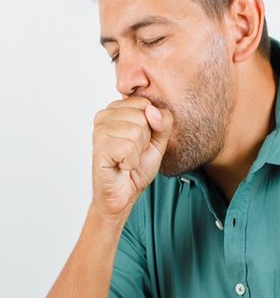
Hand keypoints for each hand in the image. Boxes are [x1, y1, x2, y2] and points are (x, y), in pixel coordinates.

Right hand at [92, 96, 172, 218]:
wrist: (124, 193)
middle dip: (144, 140)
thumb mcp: (158, 141)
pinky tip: (122, 166)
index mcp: (117, 110)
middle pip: (142, 117)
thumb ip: (163, 122)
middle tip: (132, 153)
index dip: (151, 127)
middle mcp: (104, 116)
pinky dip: (131, 162)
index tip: (140, 141)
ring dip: (137, 152)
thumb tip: (152, 110)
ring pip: (136, 131)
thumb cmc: (137, 167)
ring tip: (127, 159)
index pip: (145, 104)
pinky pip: (128, 148)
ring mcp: (99, 131)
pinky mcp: (98, 147)